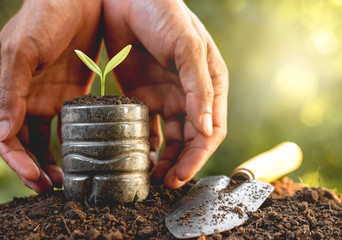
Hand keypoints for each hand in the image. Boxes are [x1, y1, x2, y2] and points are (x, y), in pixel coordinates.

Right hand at [0, 0, 102, 192]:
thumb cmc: (45, 17)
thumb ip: (9, 89)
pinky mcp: (72, 96)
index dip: (16, 160)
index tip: (36, 177)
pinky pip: (70, 126)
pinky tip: (84, 156)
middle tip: (52, 188)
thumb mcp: (23, 49)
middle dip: (34, 168)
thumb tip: (1, 133)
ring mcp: (49, 99)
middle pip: (24, 144)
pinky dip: (73, 143)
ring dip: (53, 161)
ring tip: (67, 180)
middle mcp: (25, 99)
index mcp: (6, 90)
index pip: (4, 136)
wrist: (79, 1)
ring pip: (46, 140)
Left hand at [103, 0, 227, 187]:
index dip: (198, 155)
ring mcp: (167, 97)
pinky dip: (145, 144)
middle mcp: (191, 95)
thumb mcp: (187, 46)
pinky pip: (147, 127)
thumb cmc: (164, 13)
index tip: (181, 175)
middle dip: (181, 163)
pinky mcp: (143, 96)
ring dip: (164, 159)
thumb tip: (207, 131)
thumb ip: (199, 87)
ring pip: (169, 138)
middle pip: (190, 139)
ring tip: (151, 178)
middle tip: (165, 184)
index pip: (211, 130)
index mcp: (211, 84)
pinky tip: (138, 157)